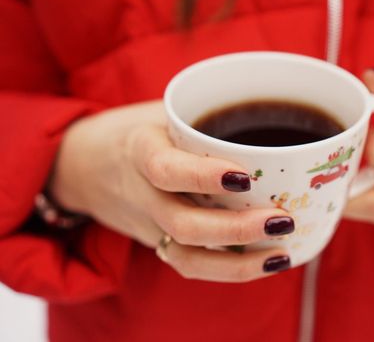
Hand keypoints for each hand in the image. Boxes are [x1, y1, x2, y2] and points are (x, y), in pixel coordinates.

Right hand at [50, 100, 292, 281]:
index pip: (165, 169)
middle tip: (282, 220)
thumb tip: (271, 115)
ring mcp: (149, 224)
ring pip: (186, 257)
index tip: (245, 177)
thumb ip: (204, 115)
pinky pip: (190, 264)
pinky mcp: (158, 242)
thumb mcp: (162, 110)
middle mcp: (142, 194)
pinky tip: (266, 262)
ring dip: (237, 264)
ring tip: (281, 256)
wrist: (84, 166)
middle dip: (236, 229)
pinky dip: (229, 269)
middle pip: (183, 224)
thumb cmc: (139, 131)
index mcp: (140, 150)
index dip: (202, 176)